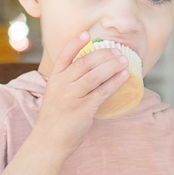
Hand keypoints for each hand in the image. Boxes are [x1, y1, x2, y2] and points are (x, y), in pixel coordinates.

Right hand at [31, 31, 131, 155]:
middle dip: (103, 54)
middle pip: (84, 62)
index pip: (64, 55)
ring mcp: (71, 97)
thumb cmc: (56, 117)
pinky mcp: (83, 110)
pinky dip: (115, 82)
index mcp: (54, 79)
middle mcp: (61, 85)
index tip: (87, 33)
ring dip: (111, 65)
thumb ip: (68, 80)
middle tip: (117, 51)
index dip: (75, 43)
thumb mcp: (55, 94)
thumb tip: (92, 67)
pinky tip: (124, 76)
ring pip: (94, 75)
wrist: (49, 141)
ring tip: (124, 60)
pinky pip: (102, 92)